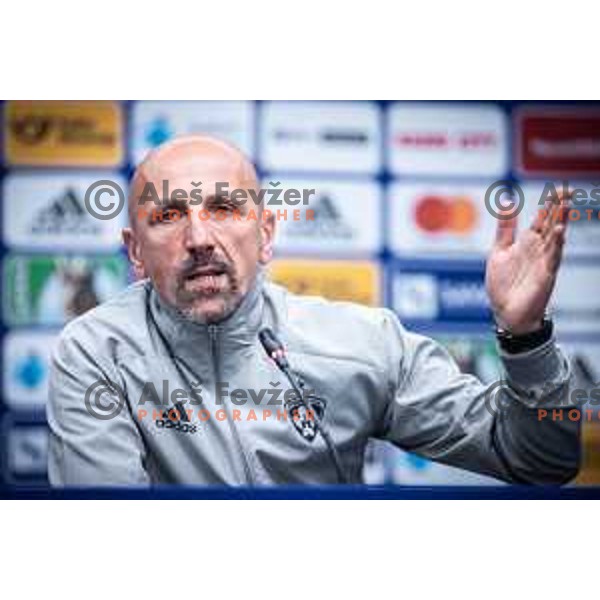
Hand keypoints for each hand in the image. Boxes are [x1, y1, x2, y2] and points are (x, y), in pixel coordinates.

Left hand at [485, 190, 570, 334]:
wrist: (506, 312)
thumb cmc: (503, 285)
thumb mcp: (499, 251)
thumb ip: (505, 229)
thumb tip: (506, 203)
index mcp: (527, 243)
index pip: (542, 219)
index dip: (550, 204)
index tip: (558, 188)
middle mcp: (539, 250)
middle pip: (552, 224)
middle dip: (559, 208)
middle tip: (567, 190)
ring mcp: (544, 262)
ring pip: (555, 238)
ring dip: (560, 221)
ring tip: (566, 205)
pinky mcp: (545, 275)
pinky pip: (553, 257)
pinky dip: (556, 244)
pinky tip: (559, 232)